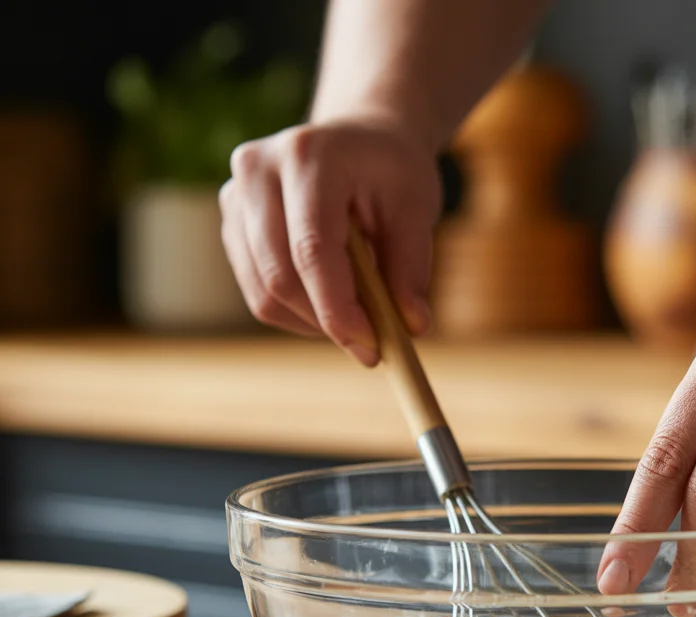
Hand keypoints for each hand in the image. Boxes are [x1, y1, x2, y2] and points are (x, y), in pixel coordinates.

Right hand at [219, 118, 441, 364]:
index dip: (338, 308)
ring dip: (312, 321)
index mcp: (308, 156)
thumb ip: (411, 268)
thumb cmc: (392, 173)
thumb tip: (412, 327)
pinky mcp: (231, 223)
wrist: (360, 140)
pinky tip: (329, 297)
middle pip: (280, 276)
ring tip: (357, 313)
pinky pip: (257, 290)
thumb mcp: (416, 209)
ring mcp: (234, 195)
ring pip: (263, 292)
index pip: (312, 249)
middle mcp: (257, 169)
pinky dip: (296, 312)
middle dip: (327, 322)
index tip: (371, 348)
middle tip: (371, 345)